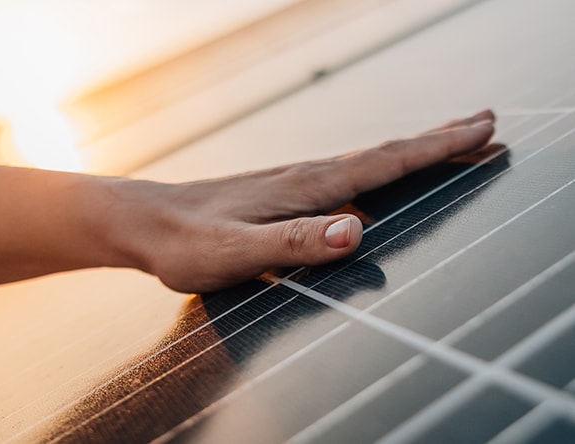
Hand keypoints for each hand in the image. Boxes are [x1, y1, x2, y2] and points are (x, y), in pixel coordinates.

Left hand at [106, 110, 495, 292]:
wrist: (143, 223)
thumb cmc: (185, 242)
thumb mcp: (236, 251)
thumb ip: (294, 243)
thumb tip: (356, 230)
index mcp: (303, 189)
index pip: (382, 164)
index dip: (433, 149)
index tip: (478, 131)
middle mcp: (302, 178)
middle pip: (382, 155)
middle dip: (435, 140)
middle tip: (482, 123)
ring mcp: (289, 183)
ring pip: (363, 162)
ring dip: (409, 151)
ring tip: (443, 143)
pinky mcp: (277, 194)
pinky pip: (340, 176)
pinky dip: (372, 169)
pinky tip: (370, 177)